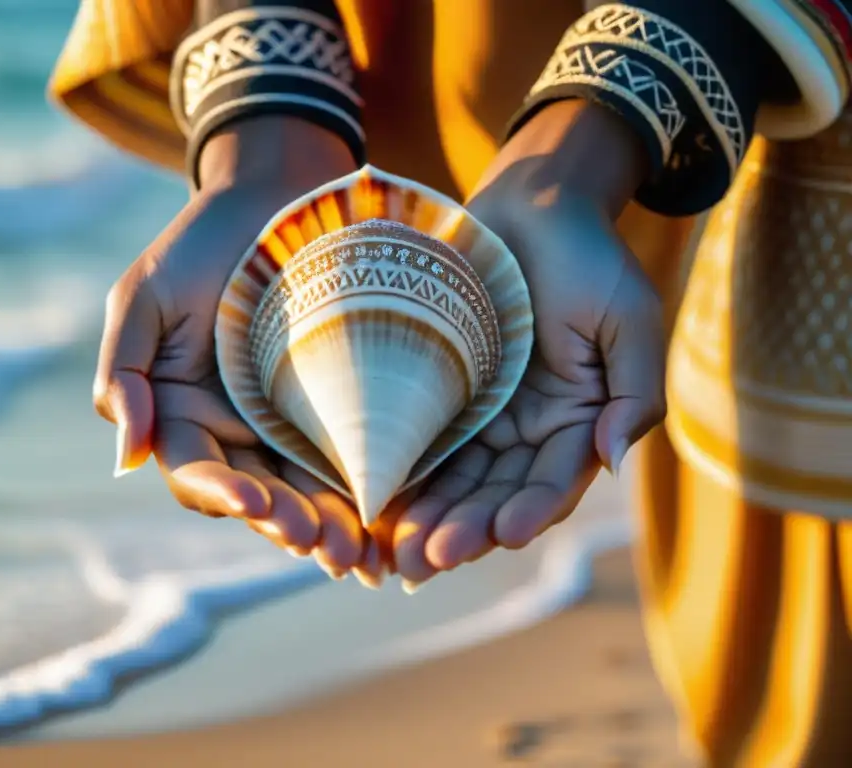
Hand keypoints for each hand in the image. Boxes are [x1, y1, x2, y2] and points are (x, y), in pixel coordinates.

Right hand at [93, 116, 382, 585]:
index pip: (197, 470)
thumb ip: (124, 372)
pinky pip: (349, 455)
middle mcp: (234, 430)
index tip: (255, 500)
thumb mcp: (145, 296)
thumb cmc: (201, 242)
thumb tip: (126, 456)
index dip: (223, 492)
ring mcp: (287, 422)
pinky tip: (390, 515)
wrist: (276, 196)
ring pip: (306, 487)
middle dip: (290, 523)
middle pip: (259, 494)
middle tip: (329, 547)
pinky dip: (365, 489)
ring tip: (361, 549)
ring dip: (331, 523)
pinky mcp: (338, 409)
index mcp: (182, 413)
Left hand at [388, 100, 666, 589]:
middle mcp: (526, 430)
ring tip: (396, 555)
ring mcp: (481, 416)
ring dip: (427, 521)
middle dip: (464, 531)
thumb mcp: (628, 318)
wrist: (528, 205)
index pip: (554, 481)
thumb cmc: (586, 255)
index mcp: (576, 421)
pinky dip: (402, 480)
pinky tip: (375, 509)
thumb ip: (634, 393)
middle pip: (494, 495)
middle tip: (426, 562)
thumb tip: (612, 460)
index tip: (505, 531)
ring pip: (453, 483)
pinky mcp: (439, 396)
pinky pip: (420, 446)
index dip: (531, 509)